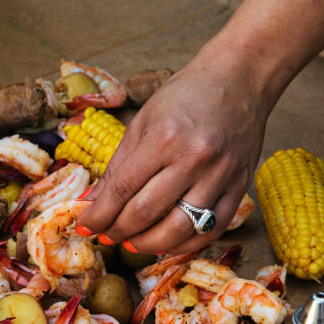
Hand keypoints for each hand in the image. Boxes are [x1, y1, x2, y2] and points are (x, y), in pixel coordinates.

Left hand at [77, 52, 267, 254]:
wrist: (239, 79)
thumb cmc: (185, 95)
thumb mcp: (142, 122)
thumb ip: (117, 167)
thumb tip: (91, 203)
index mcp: (163, 138)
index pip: (122, 189)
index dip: (99, 215)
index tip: (83, 227)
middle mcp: (193, 159)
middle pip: (146, 212)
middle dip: (118, 231)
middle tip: (105, 236)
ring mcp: (220, 175)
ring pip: (179, 228)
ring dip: (149, 244)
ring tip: (131, 243)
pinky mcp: (240, 186)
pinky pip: (212, 229)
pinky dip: (187, 244)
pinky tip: (167, 243)